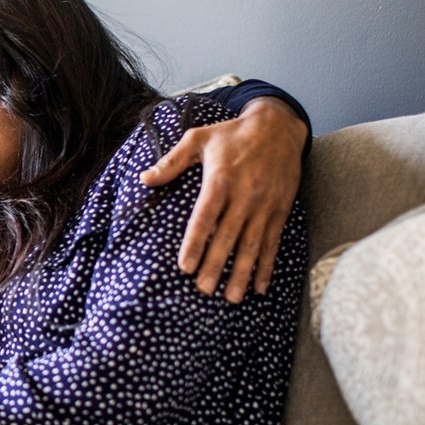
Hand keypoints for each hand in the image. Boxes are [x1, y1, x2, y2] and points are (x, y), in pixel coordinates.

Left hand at [140, 97, 306, 301]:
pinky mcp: (280, 210)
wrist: (278, 127)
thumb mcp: (198, 138)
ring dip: (241, 273)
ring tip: (230, 298)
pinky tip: (259, 287)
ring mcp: (265, 205)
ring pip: (251, 245)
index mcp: (220, 179)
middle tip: (202, 290)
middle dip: (215, 265)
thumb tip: (145, 179)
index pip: (205, 217)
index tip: (184, 266)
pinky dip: (266, 267)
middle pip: (227, 236)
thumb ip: (171, 161)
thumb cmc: (230, 134)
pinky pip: (272, 243)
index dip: (195, 242)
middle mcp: (244, 195)